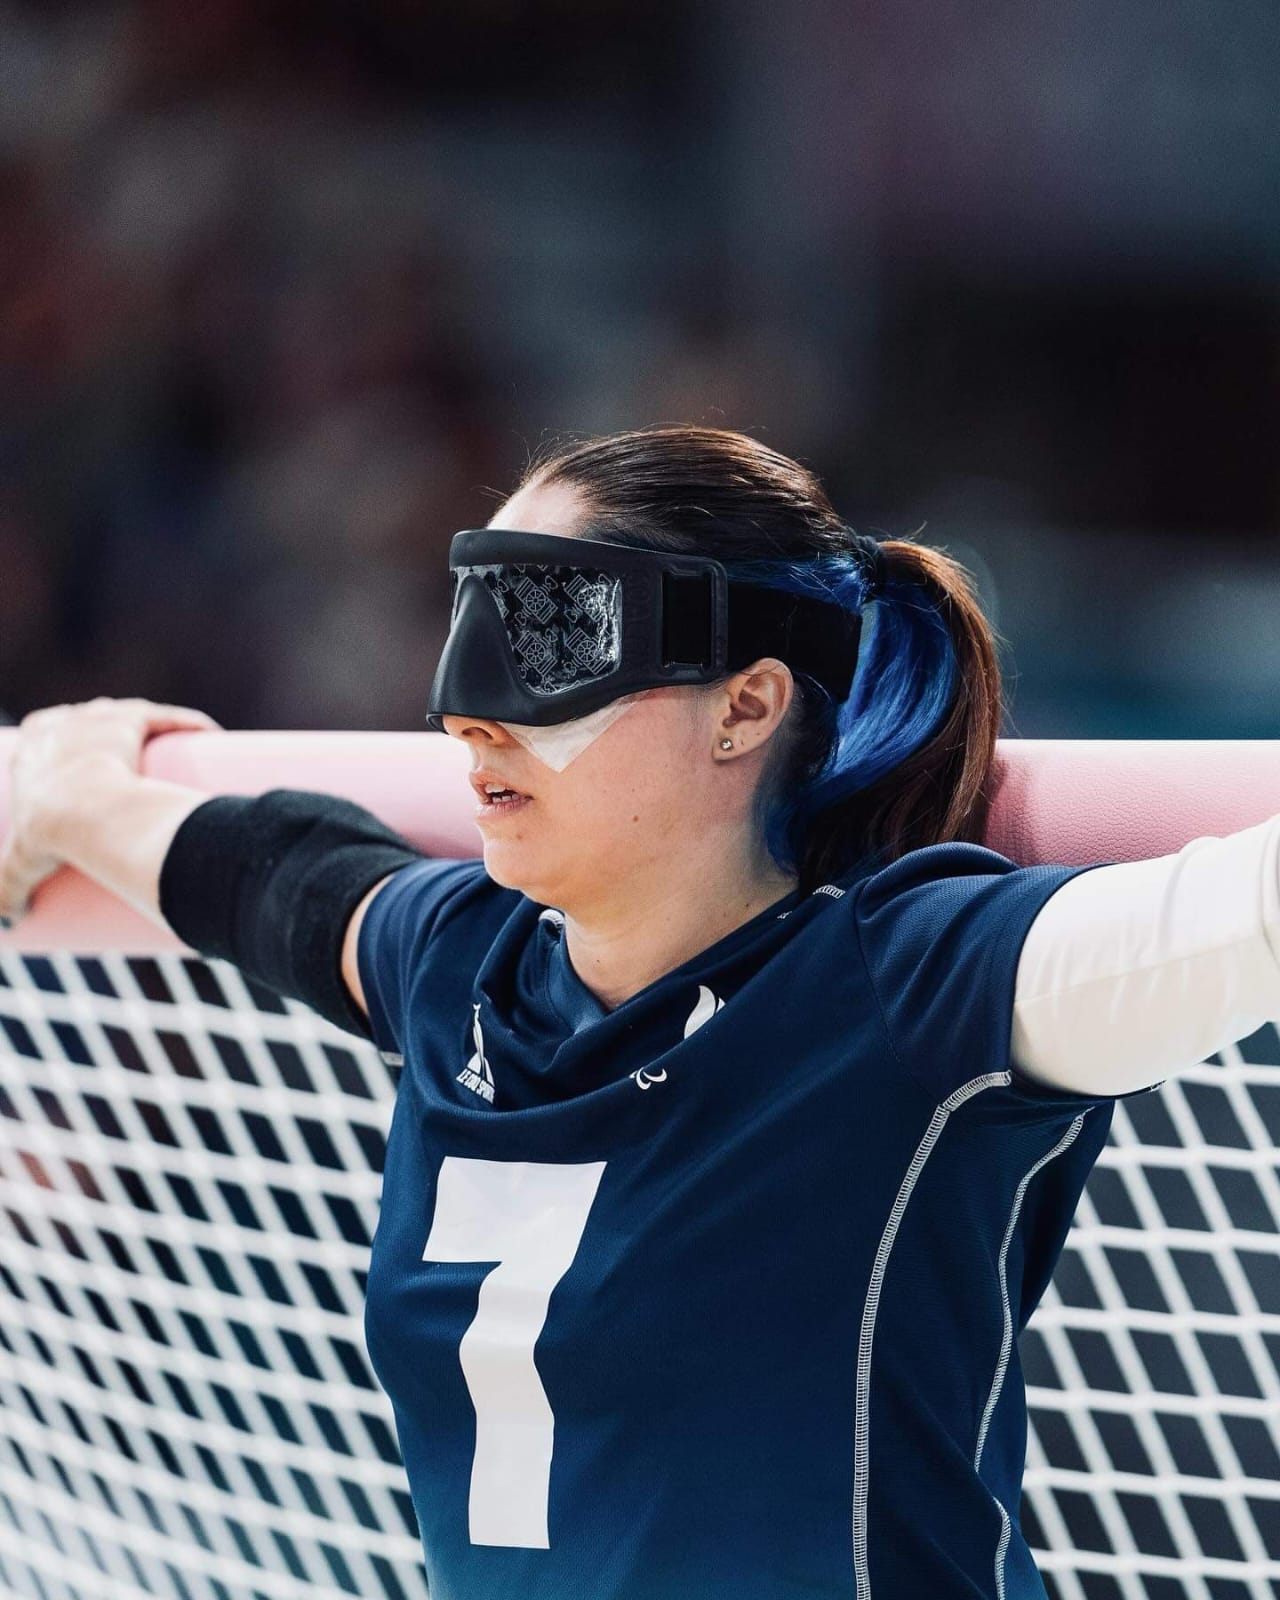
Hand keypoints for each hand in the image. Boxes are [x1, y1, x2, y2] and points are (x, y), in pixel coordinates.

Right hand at [0, 696, 221, 926]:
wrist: (82, 812)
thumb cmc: (48, 835)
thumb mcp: (19, 867)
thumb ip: (8, 894)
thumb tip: (12, 924)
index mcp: (31, 749)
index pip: (44, 736)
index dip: (62, 752)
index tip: (80, 775)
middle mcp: (64, 723)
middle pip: (88, 726)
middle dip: (103, 739)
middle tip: (125, 773)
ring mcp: (99, 717)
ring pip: (126, 716)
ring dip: (145, 731)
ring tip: (163, 759)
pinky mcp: (132, 718)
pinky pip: (168, 717)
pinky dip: (189, 724)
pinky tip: (209, 735)